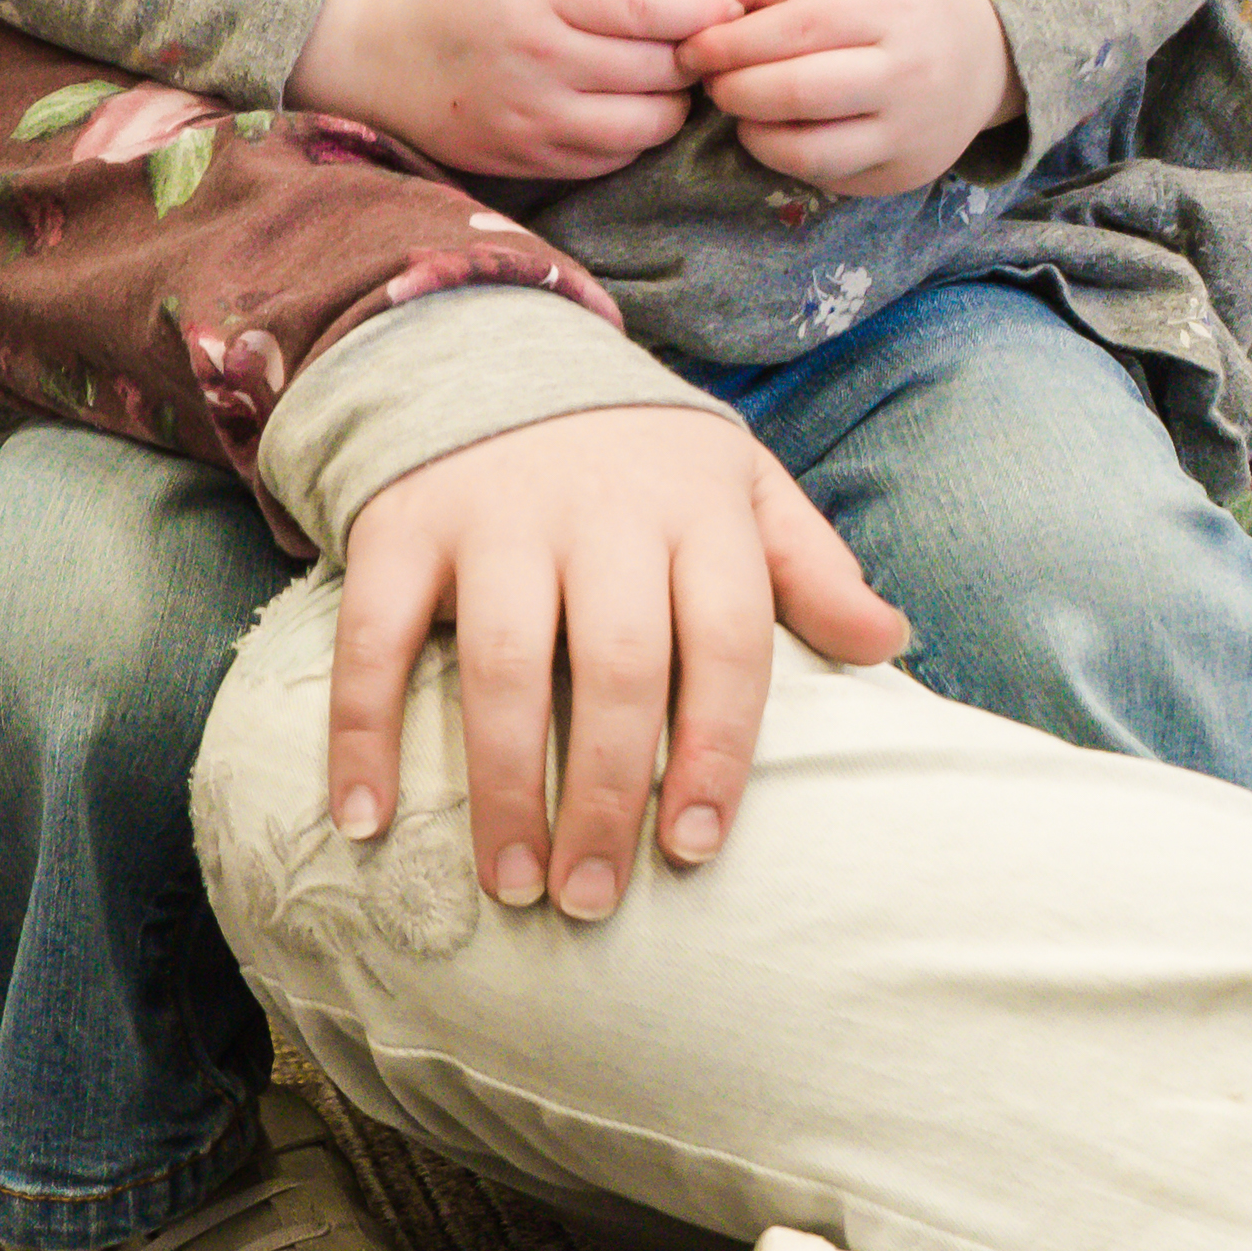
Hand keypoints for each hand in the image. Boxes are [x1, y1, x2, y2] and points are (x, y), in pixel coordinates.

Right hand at [288, 0, 732, 181]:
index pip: (654, 12)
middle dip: (693, 58)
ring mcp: (527, 119)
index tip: (731, 10)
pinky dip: (631, 137)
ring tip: (656, 78)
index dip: (707, 14)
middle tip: (693, 44)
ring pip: (646, 126)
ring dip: (669, 103)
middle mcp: (535, 60)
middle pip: (661, 71)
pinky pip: (610, 160)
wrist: (364, 45)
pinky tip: (617, 107)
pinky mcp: (520, 161)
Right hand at [331, 403, 914, 919]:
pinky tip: (369, 821)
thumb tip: (888, 642)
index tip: (696, 847)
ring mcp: (497, 518)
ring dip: (504, 787)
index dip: (716, 751)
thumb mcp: (741, 488)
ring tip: (512, 884)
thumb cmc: (644, 458)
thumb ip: (809, 567)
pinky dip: (364, 735)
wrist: (498, 352)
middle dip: (609, 794)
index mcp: (698, 511)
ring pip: (504, 668)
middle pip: (618, 670)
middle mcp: (601, 513)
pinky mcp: (402, 528)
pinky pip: (376, 642)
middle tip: (593, 898)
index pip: (727, 643)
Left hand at [675, 0, 1023, 199]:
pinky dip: (787, 155)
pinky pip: (827, 175)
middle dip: (733, 89)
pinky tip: (783, 127)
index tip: (693, 47)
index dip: (729, 43)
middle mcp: (910, 73)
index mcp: (892, 8)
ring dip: (753, 130)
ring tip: (745, 105)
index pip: (794, 30)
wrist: (997, 44)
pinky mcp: (906, 172)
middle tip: (712, 79)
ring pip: (807, 148)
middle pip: (796, 92)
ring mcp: (912, 131)